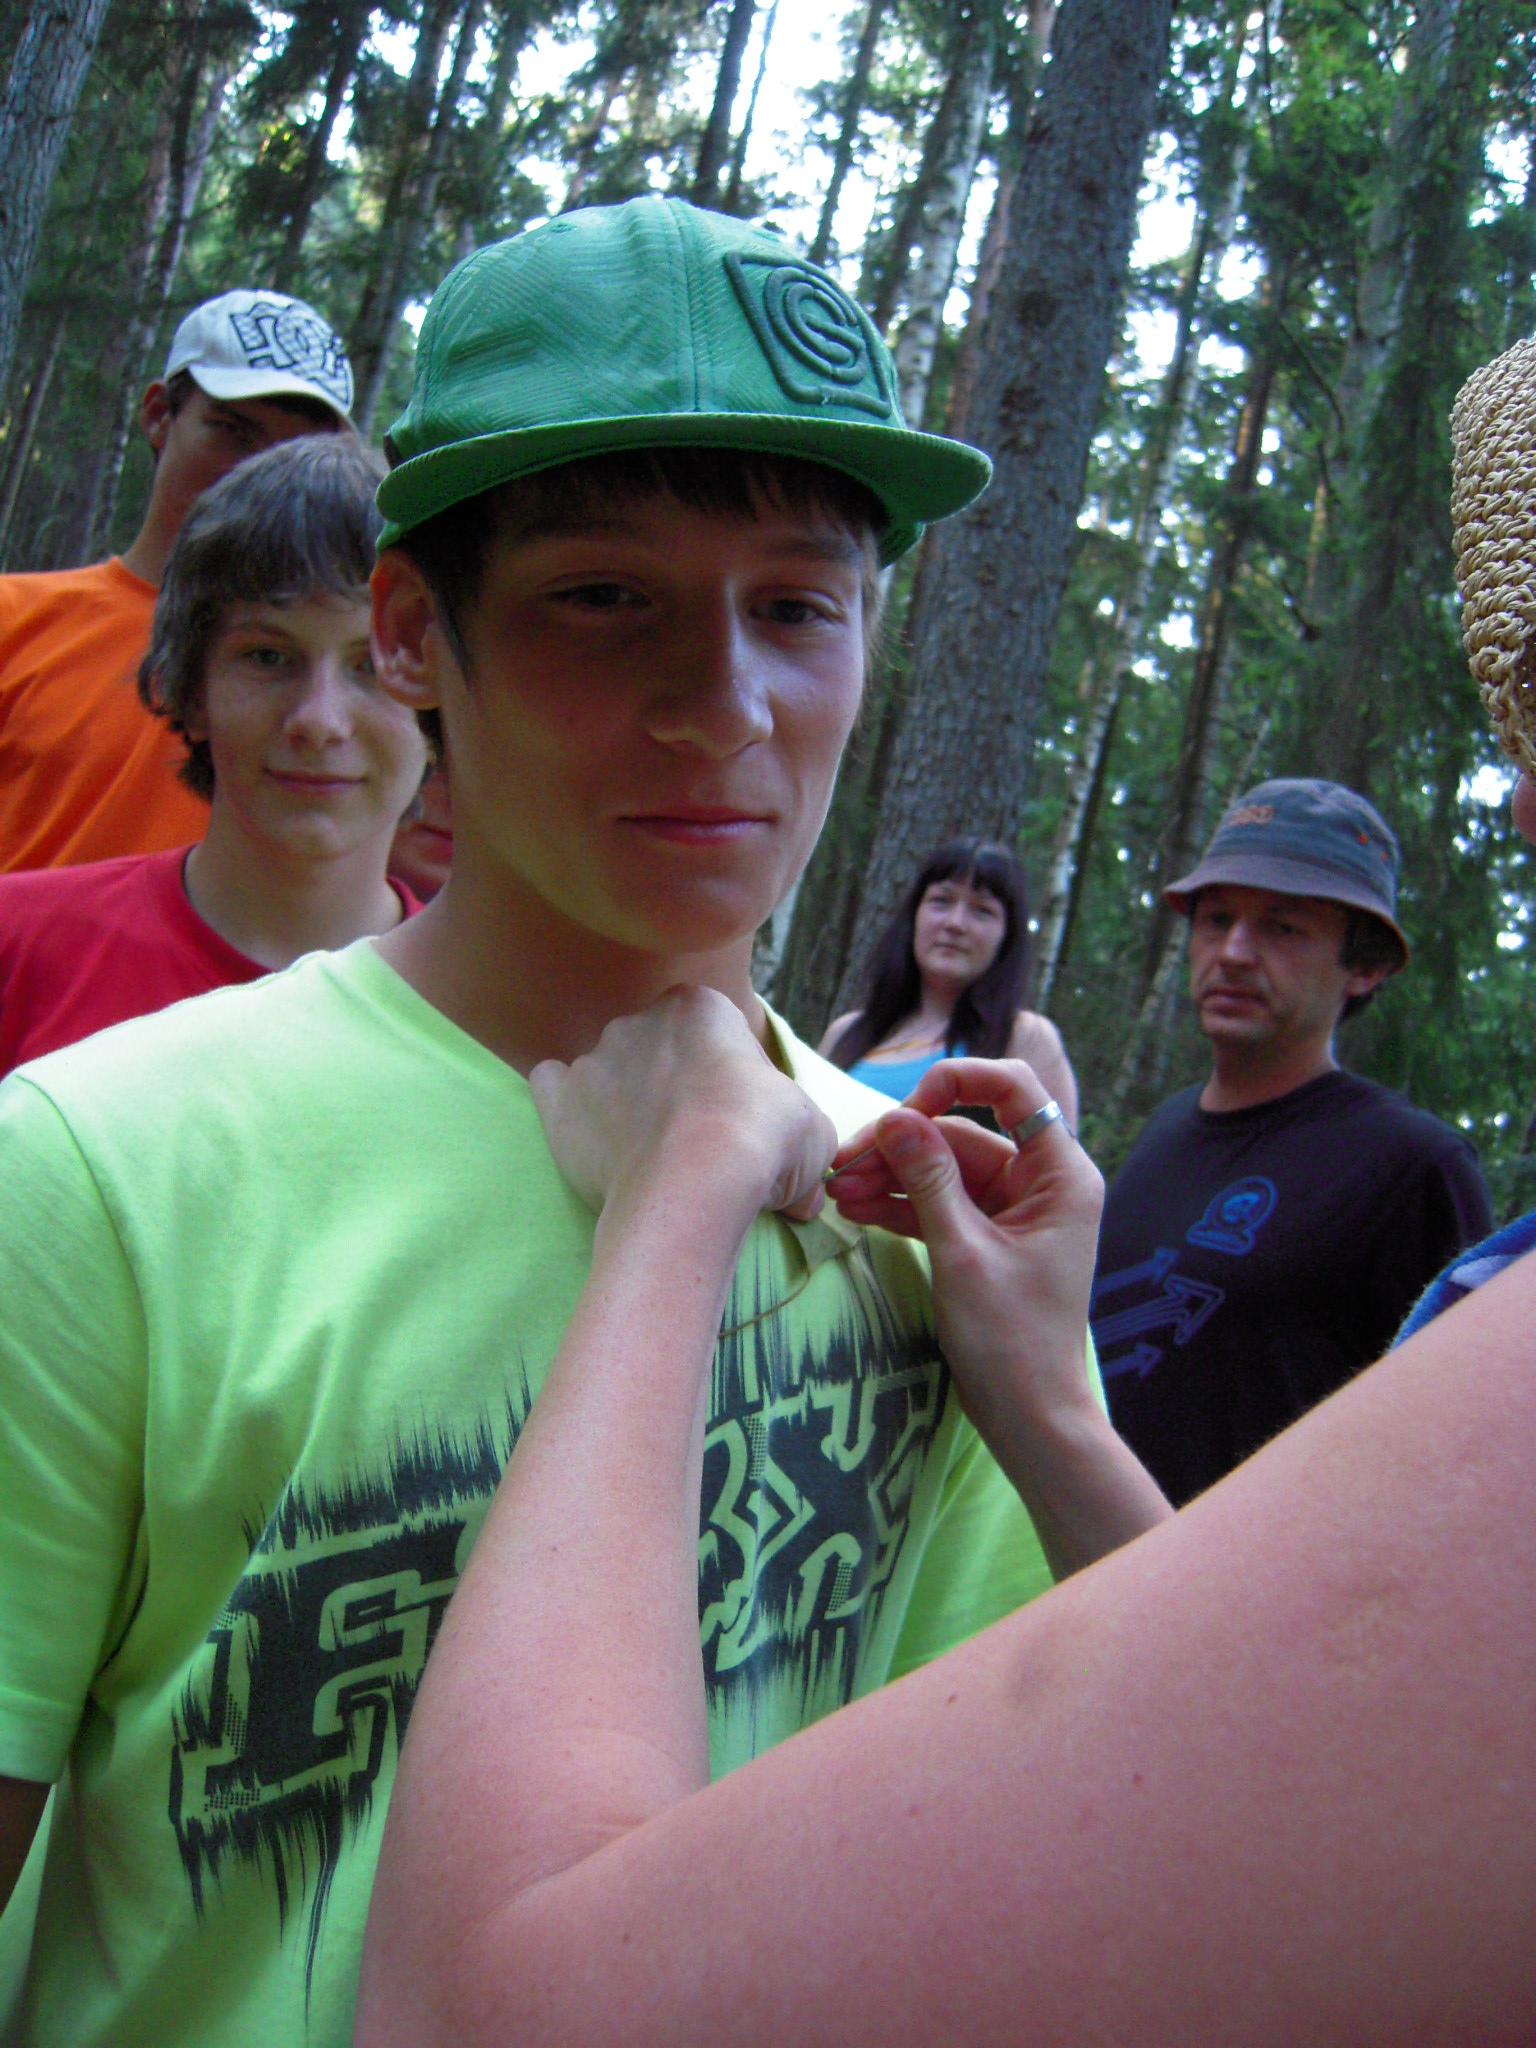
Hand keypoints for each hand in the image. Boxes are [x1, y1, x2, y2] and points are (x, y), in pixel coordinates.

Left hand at [529, 986, 836, 1223]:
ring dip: (625, 1104)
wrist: (696, 1181)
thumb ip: (802, 1143)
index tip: (737, 1121)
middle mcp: (640, 1018)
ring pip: (609, 1073)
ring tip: (647, 1156)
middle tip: (694, 1142)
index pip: (711, 1034)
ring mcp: (593, 1057)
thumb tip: (804, 1196)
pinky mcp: (557, 1100)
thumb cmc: (763, 1139)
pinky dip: (569, 1109)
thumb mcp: (812, 1131)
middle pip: (657, 1050)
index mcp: (700, 1006)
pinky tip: (592, 1139)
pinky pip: (553, 1089)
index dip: (726, 1079)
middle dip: (672, 1088)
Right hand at [827, 1058, 1104, 1442]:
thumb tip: (894, 1117)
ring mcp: (1012, 1213)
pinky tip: (856, 1209)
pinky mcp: (987, 1240)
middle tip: (842, 1163)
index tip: (904, 1111)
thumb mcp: (961, 1252)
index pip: (1013, 1090)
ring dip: (892, 1177)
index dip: (956, 1083)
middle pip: (962, 1135)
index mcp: (1060, 1175)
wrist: (1028, 1416)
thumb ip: (928, 1179)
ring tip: (837, 1191)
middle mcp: (1041, 1184)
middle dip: (901, 1146)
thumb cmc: (1011, 1339)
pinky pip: (940, 1205)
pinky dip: (901, 1206)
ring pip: (943, 1171)